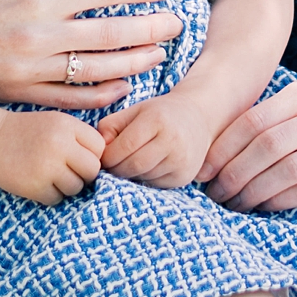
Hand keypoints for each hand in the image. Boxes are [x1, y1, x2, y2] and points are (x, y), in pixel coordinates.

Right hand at [0, 0, 183, 109]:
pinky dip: (99, 95)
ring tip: (161, 55)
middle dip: (150, 27)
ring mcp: (29, 70)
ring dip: (134, 62)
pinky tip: (121, 87)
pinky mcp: (16, 94)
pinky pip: (69, 98)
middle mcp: (38, 36)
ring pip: (96, 69)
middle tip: (180, 23)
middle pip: (110, 33)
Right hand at [0, 110, 104, 204]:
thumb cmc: (26, 132)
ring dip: (67, 186)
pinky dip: (50, 195)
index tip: (78, 156)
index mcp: (67, 125)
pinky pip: (57, 199)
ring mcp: (47, 167)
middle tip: (67, 169)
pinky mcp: (35, 187)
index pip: (100, 147)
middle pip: (92, 170)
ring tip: (50, 175)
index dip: (91, 154)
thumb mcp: (55, 122)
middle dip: (83, 173)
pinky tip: (38, 182)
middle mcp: (59, 144)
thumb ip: (80, 137)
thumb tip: (107, 163)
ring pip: (76, 187)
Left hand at [98, 90, 213, 188]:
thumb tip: (99, 152)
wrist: (198, 117)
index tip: (103, 156)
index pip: (124, 147)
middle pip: (133, 166)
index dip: (108, 156)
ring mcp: (181, 161)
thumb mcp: (134, 111)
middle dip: (116, 169)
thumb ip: (111, 127)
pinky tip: (147, 167)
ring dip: (130, 175)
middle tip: (112, 164)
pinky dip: (145, 179)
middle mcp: (173, 141)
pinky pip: (155, 184)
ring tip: (130, 162)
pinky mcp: (185, 176)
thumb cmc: (159, 113)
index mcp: (157, 119)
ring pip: (143, 177)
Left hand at [201, 77, 296, 213]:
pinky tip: (264, 208)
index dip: (223, 148)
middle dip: (233, 173)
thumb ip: (277, 118)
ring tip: (234, 204)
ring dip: (253, 192)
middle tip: (214, 194)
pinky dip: (280, 201)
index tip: (202, 171)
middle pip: (267, 144)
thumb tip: (215, 147)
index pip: (254, 119)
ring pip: (286, 169)